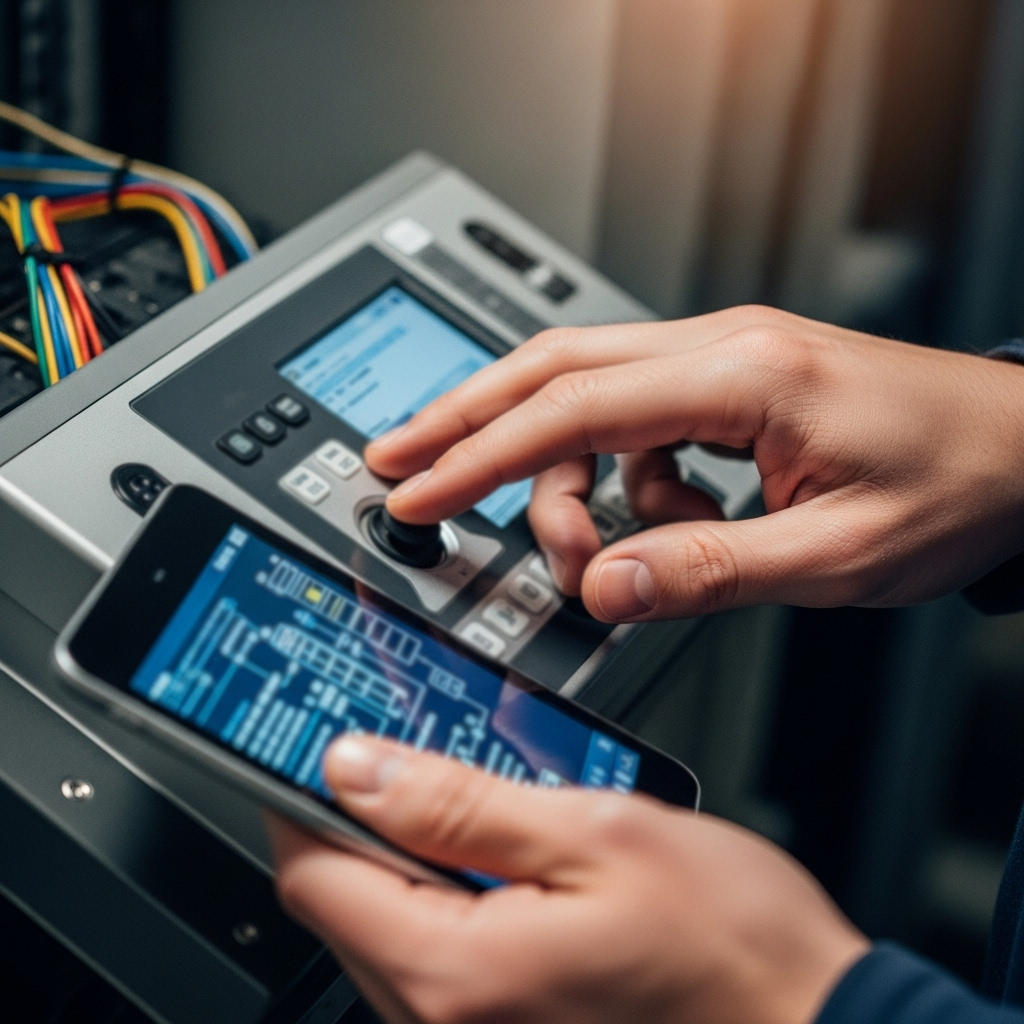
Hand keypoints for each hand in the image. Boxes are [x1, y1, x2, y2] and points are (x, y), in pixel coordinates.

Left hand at [270, 736, 867, 1023]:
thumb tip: (355, 767)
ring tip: (481, 800)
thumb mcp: (595, 834)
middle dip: (365, 818)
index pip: (315, 873)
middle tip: (416, 751)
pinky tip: (511, 858)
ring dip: (414, 855)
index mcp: (455, 972)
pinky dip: (453, 896)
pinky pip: (441, 959)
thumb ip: (460, 804)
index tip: (324, 740)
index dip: (305, 794)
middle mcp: (448, 1023)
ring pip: (391, 928)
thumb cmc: (730, 947)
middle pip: (345, 902)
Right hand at [364, 307, 1023, 618]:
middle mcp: (719, 351)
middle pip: (553, 366)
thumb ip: (710, 572)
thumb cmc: (958, 483)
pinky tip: (655, 526)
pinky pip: (634, 428)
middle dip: (464, 418)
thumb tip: (606, 587)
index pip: (574, 406)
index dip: (481, 454)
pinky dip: (613, 483)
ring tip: (565, 547)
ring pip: (585, 395)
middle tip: (398, 462)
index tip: (415, 491)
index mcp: (743, 376)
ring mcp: (719, 364)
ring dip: (549, 471)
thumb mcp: (838, 557)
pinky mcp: (724, 390)